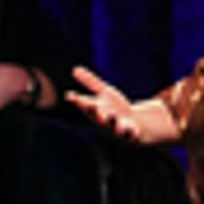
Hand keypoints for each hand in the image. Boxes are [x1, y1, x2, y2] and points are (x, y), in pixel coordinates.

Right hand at [66, 65, 180, 143]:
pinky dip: (130, 132)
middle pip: (97, 116)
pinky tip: (132, 128)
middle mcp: (104, 120)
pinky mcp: (130, 133)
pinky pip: (130, 134)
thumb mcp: (104, 93)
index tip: (70, 95)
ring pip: (113, 127)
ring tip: (112, 117)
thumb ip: (91, 83)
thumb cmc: (114, 108)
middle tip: (91, 105)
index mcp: (96, 110)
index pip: (84, 105)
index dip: (76, 101)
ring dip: (112, 123)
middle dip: (94, 111)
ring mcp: (116, 128)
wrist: (134, 125)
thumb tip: (75, 69)